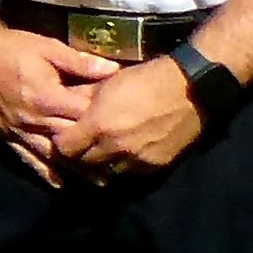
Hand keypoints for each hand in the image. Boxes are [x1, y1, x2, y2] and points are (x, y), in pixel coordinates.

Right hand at [0, 23, 114, 183]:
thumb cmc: (11, 47)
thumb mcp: (48, 47)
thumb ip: (80, 62)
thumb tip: (114, 70)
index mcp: (46, 97)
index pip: (83, 116)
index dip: (104, 121)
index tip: (125, 126)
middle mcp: (33, 119)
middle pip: (71, 141)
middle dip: (96, 151)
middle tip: (123, 162)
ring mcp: (18, 130)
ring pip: (52, 156)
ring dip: (76, 170)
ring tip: (100, 181)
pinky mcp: (6, 134)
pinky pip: (27, 158)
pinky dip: (44, 172)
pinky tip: (59, 183)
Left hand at [57, 56, 210, 181]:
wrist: (191, 90)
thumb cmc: (146, 79)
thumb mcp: (108, 82)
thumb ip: (81, 97)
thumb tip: (60, 105)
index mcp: (100, 125)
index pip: (65, 148)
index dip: (62, 142)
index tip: (65, 135)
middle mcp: (115, 147)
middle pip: (83, 163)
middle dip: (78, 155)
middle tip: (81, 144)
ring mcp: (136, 160)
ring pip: (105, 172)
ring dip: (100, 163)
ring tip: (102, 150)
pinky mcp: (154, 166)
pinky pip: (129, 173)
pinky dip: (122, 165)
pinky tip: (123, 154)